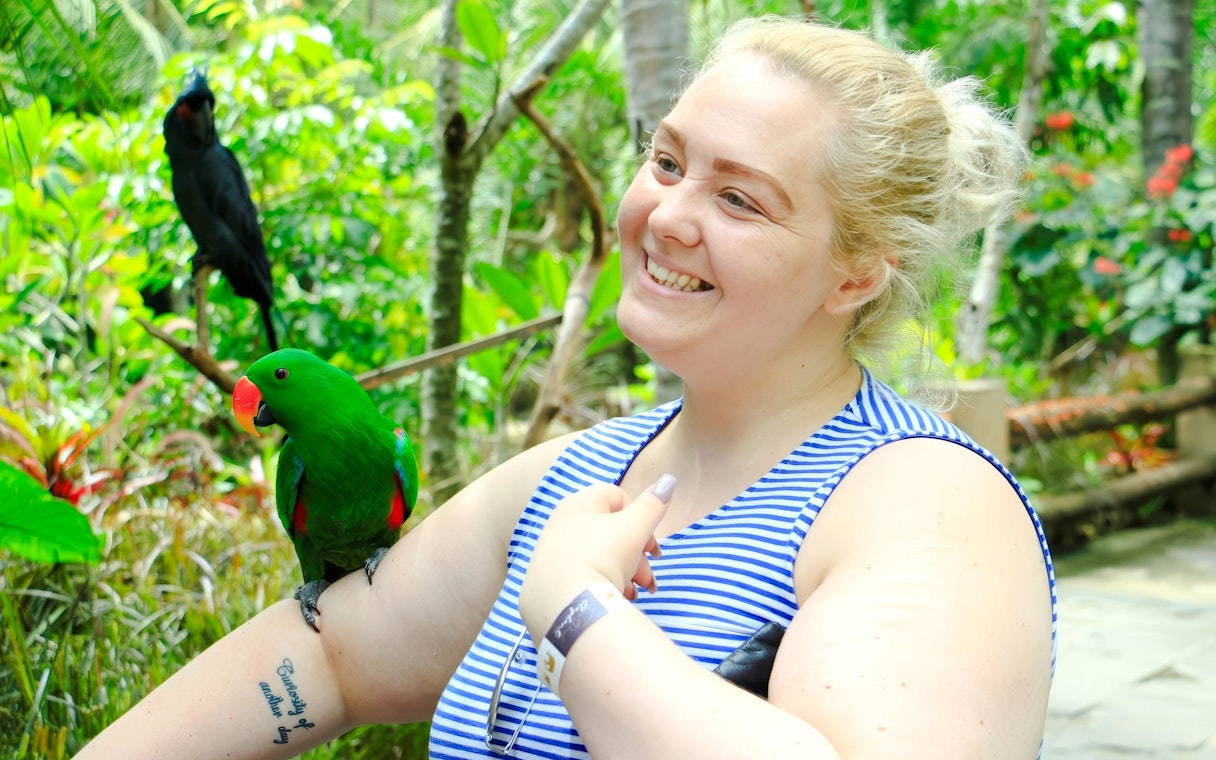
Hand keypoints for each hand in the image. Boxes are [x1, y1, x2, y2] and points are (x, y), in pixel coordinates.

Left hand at [518, 475, 675, 640]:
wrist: (566, 606)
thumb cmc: (603, 557)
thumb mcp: (635, 528)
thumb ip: (653, 504)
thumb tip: (668, 480)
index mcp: (578, 504)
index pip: (617, 497)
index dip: (641, 519)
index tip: (651, 547)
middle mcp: (560, 524)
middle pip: (610, 532)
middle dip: (637, 556)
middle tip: (648, 578)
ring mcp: (550, 554)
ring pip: (599, 557)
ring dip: (625, 573)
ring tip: (636, 592)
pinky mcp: (545, 582)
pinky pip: (581, 576)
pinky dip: (602, 585)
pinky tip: (616, 599)